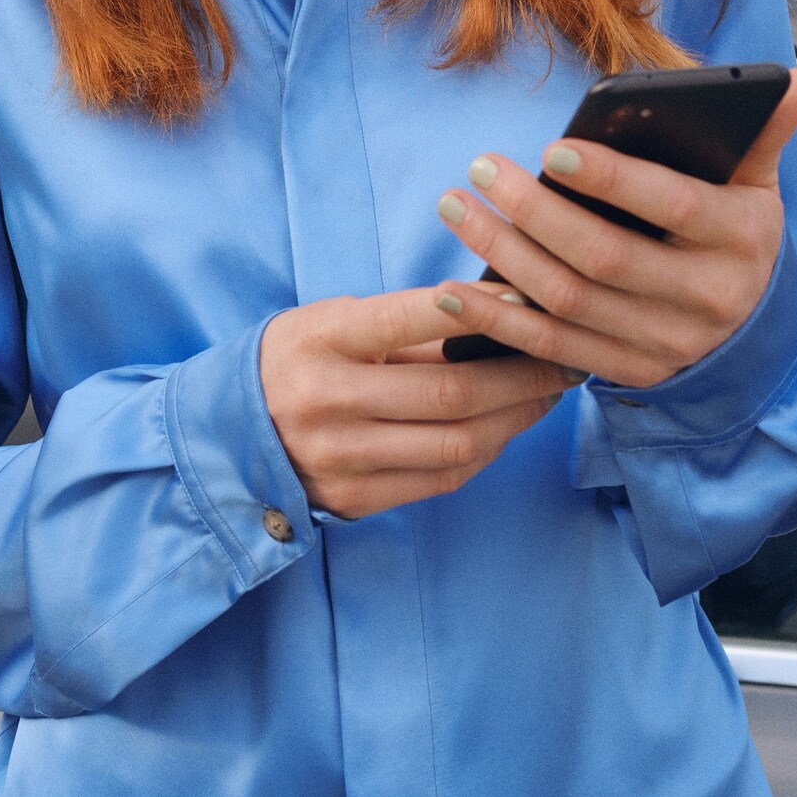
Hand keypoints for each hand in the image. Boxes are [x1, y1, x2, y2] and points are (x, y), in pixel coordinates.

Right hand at [258, 285, 582, 518]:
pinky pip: (442, 478)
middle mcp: (327, 399)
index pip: (408, 317)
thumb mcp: (333, 321)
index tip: (529, 296)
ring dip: (518, 417)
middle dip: (523, 373)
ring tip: (549, 392)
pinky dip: (488, 450)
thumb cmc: (299, 359)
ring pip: (457, 441)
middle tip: (566, 354)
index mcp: (321, 339)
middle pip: (450, 391)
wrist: (229, 434)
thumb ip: (404, 325)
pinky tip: (509, 427)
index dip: (476, 307)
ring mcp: (341, 457)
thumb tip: (499, 313)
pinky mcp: (356, 499)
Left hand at [429, 67, 796, 388]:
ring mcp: (663, 343)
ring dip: (502, 256)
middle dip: (534, 212)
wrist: (751, 339)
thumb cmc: (738, 236)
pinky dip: (499, 323)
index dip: (612, 179)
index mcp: (739, 238)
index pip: (670, 205)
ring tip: (457, 207)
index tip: (551, 149)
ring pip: (569, 302)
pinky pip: (552, 350)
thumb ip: (766, 132)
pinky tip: (454, 290)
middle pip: (604, 257)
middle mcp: (703, 298)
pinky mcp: (627, 372)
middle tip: (481, 167)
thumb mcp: (758, 186)